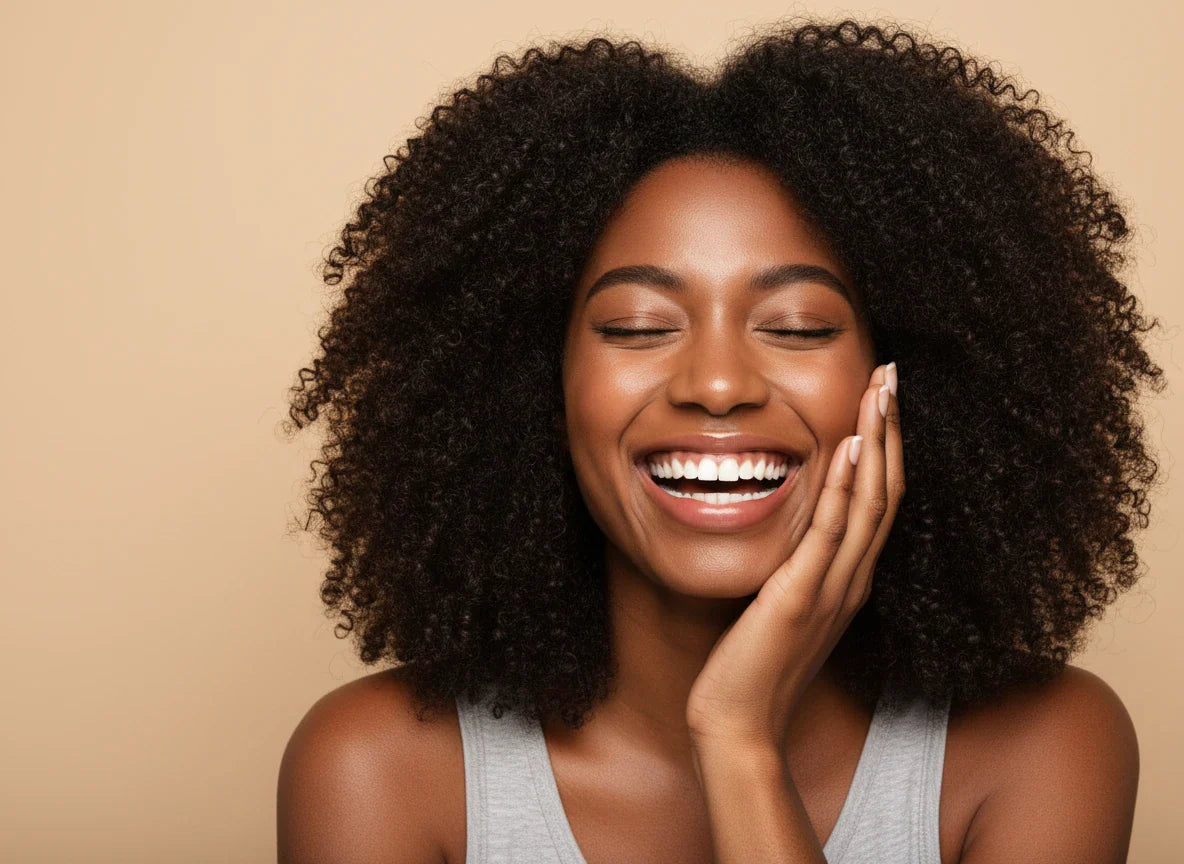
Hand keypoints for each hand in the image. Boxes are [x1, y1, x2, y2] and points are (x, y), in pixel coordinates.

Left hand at [685, 362, 903, 753]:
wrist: (739, 725)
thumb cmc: (753, 666)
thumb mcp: (782, 604)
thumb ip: (795, 567)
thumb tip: (789, 530)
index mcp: (847, 577)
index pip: (878, 498)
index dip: (885, 445)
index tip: (881, 396)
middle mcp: (851, 578)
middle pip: (886, 490)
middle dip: (890, 427)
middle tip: (891, 371)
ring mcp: (831, 587)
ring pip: (869, 503)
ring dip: (876, 442)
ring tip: (880, 389)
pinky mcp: (801, 597)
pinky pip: (829, 534)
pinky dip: (843, 488)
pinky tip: (846, 447)